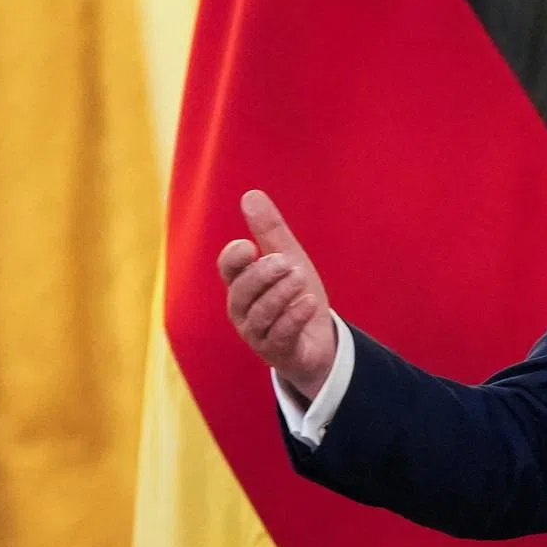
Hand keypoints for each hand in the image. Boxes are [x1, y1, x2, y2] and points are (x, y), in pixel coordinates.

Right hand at [218, 190, 336, 401]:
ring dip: (281, 294)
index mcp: (243, 284)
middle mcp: (244, 310)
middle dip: (263, 275)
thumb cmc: (296, 295)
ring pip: (260, 314)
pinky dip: (294, 316)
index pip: (228, 269)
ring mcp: (257, 334)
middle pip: (242, 291)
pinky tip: (308, 302)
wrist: (319, 339)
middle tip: (286, 262)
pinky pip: (279, 335)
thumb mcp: (289, 258)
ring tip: (300, 278)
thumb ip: (270, 231)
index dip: (234, 258)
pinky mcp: (276, 352)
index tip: (250, 246)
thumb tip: (251, 194)